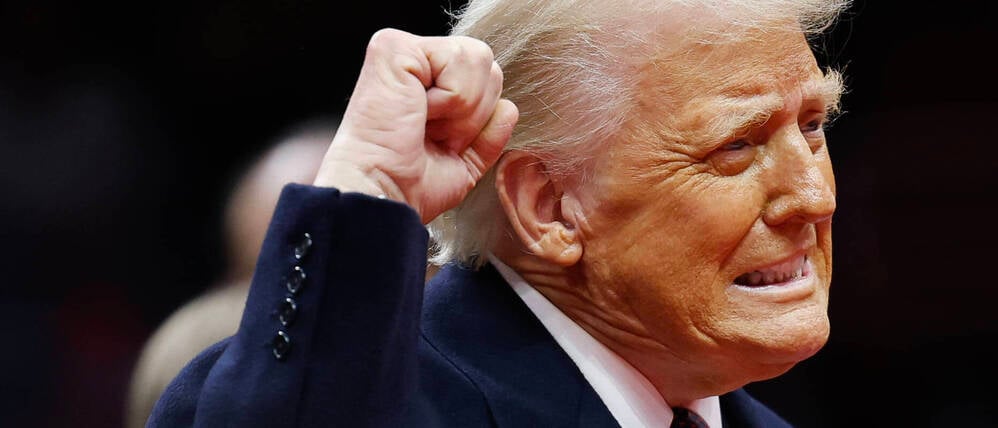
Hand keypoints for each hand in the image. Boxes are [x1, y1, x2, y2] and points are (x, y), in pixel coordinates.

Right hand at [314, 28, 518, 223]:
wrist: (386, 195)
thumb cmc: (411, 185)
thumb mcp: (463, 162)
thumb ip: (488, 135)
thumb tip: (508, 108)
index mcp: (427, 86)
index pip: (485, 79)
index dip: (476, 119)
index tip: (442, 144)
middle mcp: (414, 63)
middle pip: (488, 64)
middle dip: (473, 112)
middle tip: (435, 135)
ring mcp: (402, 51)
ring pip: (478, 57)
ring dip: (462, 106)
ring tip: (427, 123)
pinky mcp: (394, 47)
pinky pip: (458, 58)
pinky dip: (450, 97)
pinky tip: (419, 111)